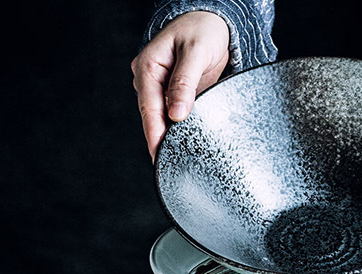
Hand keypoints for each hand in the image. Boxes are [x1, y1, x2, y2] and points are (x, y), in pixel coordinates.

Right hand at [131, 11, 229, 160]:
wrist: (213, 22)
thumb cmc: (203, 29)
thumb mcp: (196, 51)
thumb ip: (185, 82)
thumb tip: (176, 115)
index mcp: (148, 66)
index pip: (149, 107)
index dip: (154, 133)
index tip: (159, 154)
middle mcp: (149, 80)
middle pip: (152, 117)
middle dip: (160, 140)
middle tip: (170, 164)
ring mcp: (159, 89)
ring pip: (161, 119)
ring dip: (169, 137)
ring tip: (177, 158)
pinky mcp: (172, 96)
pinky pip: (172, 117)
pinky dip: (178, 130)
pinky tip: (184, 143)